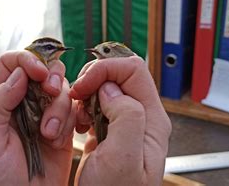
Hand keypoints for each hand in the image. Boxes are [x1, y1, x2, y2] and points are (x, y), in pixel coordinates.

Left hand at [0, 51, 76, 184]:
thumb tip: (18, 74)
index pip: (9, 65)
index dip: (26, 60)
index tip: (39, 72)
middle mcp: (20, 106)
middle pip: (40, 71)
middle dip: (51, 77)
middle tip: (52, 91)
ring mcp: (41, 117)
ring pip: (60, 90)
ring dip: (59, 107)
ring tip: (49, 135)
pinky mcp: (61, 131)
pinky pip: (73, 112)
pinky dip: (69, 122)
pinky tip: (58, 141)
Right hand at [70, 56, 171, 184]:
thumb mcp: (122, 159)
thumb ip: (125, 116)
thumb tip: (110, 89)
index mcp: (152, 120)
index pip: (133, 70)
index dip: (105, 70)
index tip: (83, 86)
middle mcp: (142, 117)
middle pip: (119, 74)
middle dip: (93, 78)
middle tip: (76, 97)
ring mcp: (126, 124)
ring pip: (106, 87)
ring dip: (86, 94)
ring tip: (78, 116)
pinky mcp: (110, 131)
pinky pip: (96, 104)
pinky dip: (82, 107)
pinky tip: (78, 125)